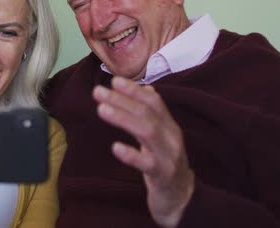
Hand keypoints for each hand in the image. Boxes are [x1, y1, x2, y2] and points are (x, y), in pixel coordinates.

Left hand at [93, 76, 194, 227]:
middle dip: (122, 100)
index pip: (154, 102)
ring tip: (101, 109)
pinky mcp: (163, 176)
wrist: (182, 199)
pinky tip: (115, 147)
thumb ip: (153, 115)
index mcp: (170, 126)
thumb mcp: (161, 137)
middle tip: (98, 91)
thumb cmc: (165, 164)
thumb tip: (145, 88)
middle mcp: (171, 137)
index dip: (134, 90)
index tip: (113, 80)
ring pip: (148, 132)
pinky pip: (147, 164)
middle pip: (147, 113)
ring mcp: (169, 156)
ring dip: (123, 118)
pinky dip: (132, 154)